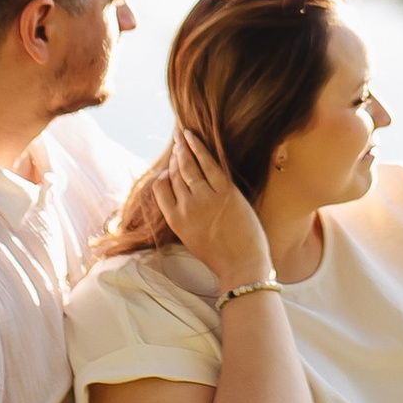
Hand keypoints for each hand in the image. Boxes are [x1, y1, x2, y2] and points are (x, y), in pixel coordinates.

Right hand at [154, 129, 273, 291]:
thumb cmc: (220, 255)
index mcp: (175, 221)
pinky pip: (208, 164)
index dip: (163, 175)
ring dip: (183, 148)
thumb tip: (183, 196)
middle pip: (175, 174)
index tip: (168, 168)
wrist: (242, 266)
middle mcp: (186, 207)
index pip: (160, 189)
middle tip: (176, 144)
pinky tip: (193, 138)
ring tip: (182, 137)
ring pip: (188, 166)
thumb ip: (184, 216)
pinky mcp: (225, 191)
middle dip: (175, 156)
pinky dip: (198, 148)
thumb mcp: (191, 238)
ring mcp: (205, 198)